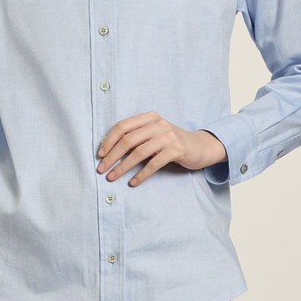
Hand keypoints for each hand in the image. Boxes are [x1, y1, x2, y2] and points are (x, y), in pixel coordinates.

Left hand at [96, 111, 227, 186]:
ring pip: (139, 153)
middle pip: (128, 140)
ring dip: (123, 167)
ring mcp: (168, 136)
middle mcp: (158, 124)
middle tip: (101, 169)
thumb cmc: (170, 142)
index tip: (100, 155)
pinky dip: (141, 174)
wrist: (199, 146)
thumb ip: (136, 137)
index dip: (109, 140)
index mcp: (149, 117)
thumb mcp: (154, 134)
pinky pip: (154, 164)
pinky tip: (133, 182)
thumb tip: (108, 150)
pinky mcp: (177, 150)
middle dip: (112, 156)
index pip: (123, 126)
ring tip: (112, 177)